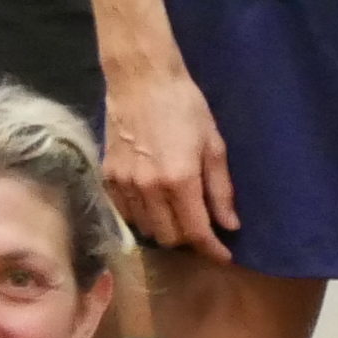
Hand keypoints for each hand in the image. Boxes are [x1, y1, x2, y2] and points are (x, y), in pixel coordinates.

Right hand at [103, 58, 236, 262]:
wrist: (141, 80)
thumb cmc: (184, 106)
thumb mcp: (213, 144)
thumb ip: (220, 189)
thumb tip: (230, 225)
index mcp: (179, 180)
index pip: (196, 232)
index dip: (212, 249)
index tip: (224, 256)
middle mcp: (148, 189)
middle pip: (170, 237)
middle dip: (190, 239)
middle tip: (203, 227)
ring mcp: (124, 185)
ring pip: (146, 229)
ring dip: (166, 229)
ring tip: (180, 214)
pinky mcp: (107, 178)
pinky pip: (126, 214)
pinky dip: (143, 217)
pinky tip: (155, 203)